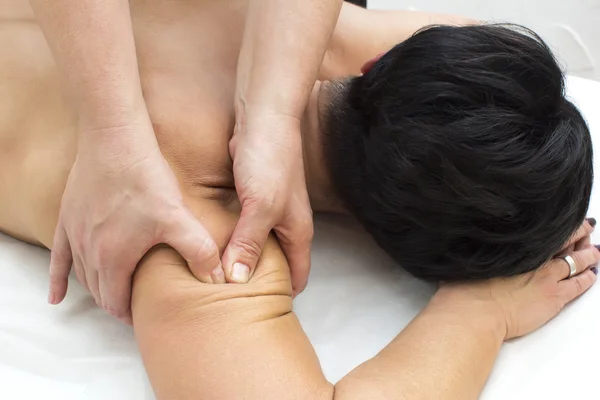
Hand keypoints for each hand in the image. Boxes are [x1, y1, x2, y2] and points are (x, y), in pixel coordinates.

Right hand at [49, 111, 223, 322]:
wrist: (114, 140)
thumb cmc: (145, 180)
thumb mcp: (178, 218)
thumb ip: (199, 251)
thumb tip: (219, 279)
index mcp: (113, 259)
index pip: (117, 302)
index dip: (131, 314)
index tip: (145, 318)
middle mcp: (88, 252)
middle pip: (99, 292)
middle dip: (116, 303)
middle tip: (135, 308)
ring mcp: (74, 235)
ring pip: (81, 276)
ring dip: (96, 290)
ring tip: (112, 296)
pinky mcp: (68, 217)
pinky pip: (57, 257)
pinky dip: (57, 278)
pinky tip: (55, 296)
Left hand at [223, 111, 312, 294]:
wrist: (264, 118)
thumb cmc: (270, 162)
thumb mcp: (260, 207)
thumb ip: (249, 244)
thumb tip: (235, 281)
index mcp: (297, 232)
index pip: (298, 276)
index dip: (282, 295)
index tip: (256, 312)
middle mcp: (286, 225)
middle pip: (276, 264)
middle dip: (257, 282)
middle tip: (229, 302)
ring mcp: (269, 211)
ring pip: (258, 246)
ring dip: (242, 260)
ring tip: (216, 279)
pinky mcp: (252, 197)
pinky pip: (243, 228)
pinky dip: (232, 239)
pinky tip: (213, 246)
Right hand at [433, 220, 598, 339]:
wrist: (475, 312)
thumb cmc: (466, 289)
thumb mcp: (467, 259)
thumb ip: (475, 249)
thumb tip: (466, 240)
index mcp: (516, 248)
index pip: (543, 231)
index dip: (555, 224)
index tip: (561, 218)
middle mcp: (534, 258)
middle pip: (563, 241)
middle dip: (577, 233)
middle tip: (586, 227)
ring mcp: (547, 277)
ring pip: (576, 260)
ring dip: (587, 254)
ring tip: (594, 250)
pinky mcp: (554, 297)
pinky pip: (579, 284)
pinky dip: (588, 278)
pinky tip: (592, 274)